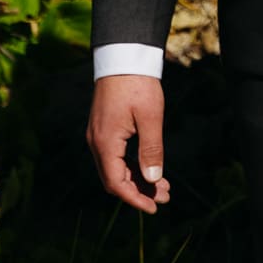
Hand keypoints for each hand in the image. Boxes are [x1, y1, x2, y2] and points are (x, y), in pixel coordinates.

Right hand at [86, 74, 171, 212]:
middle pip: (114, 179)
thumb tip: (154, 180)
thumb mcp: (150, 117)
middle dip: (139, 191)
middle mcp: (97, 142)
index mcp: (105, 142)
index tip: (153, 207)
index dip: (134, 199)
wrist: (123, 55)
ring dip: (137, 179)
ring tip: (163, 186)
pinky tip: (150, 168)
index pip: (116, 183)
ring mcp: (98, 135)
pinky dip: (132, 166)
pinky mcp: (104, 128)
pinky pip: (115, 156)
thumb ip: (151, 150)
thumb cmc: (138, 84)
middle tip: (165, 197)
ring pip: (115, 168)